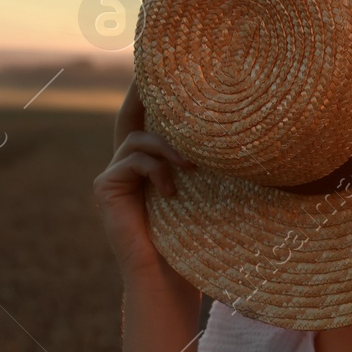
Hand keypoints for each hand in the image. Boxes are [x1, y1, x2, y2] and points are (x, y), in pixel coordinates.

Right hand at [94, 80, 195, 278]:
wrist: (170, 279)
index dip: (154, 96)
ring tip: (192, 167)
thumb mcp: (209, 196)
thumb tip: (246, 139)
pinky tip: (173, 193)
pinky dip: (156, 171)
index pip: (151, 121)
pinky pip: (131, 162)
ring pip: (137, 140)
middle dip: (143, 93)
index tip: (174, 72)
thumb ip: (209, 167)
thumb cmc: (198, 240)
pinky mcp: (105, 188)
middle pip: (132, 118)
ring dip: (168, 148)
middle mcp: (128, 165)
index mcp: (152, 164)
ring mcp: (114, 176)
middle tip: (156, 74)